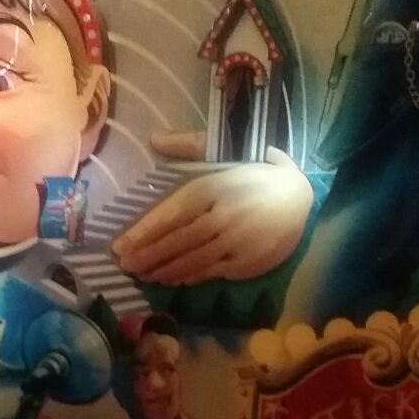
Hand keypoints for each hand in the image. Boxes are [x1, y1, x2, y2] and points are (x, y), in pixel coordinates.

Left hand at [112, 130, 312, 283]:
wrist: (299, 197)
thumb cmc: (255, 175)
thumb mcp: (223, 153)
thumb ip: (189, 145)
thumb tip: (154, 138)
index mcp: (212, 188)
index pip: (169, 214)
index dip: (142, 232)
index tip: (119, 245)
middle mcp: (220, 216)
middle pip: (176, 241)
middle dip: (146, 255)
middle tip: (124, 266)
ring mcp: (233, 241)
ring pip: (190, 259)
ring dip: (163, 269)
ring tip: (143, 275)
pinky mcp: (246, 261)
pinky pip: (211, 272)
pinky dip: (189, 277)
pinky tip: (172, 280)